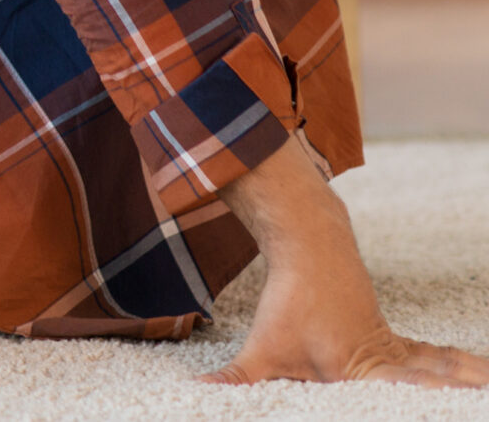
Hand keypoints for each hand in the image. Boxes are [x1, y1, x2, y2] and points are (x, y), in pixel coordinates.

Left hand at [207, 135, 488, 385]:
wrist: (313, 250)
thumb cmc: (289, 305)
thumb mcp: (260, 350)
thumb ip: (235, 380)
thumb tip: (196, 391)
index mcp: (360, 374)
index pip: (401, 400)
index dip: (426, 404)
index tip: (449, 412)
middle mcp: (386, 365)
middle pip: (431, 390)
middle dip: (456, 398)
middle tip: (479, 403)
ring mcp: (397, 351)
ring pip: (442, 372)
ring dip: (468, 380)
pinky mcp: (398, 343)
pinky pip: (437, 360)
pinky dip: (460, 368)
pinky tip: (481, 373)